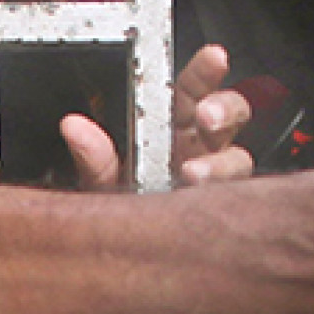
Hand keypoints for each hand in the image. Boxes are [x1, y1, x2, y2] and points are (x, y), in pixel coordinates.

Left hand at [58, 46, 258, 190]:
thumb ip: (92, 156)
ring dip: (223, 161)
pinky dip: (227, 196)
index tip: (213, 57)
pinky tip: (204, 198)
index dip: (206, 71)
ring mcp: (215, 178)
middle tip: (206, 117)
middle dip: (223, 109)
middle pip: (230, 114)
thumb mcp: (98, 180)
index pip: (194, 87)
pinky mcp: (221, 208)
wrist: (124, 255)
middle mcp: (200, 146)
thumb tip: (74, 127)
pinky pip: (238, 198)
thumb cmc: (117, 210)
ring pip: (239, 158)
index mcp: (172, 125)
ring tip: (195, 172)